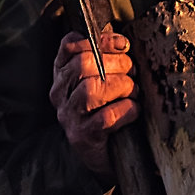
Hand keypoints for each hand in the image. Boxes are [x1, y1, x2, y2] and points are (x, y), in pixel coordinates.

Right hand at [49, 29, 138, 180]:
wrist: (109, 154)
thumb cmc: (111, 107)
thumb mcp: (107, 77)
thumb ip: (109, 57)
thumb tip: (122, 43)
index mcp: (63, 73)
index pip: (69, 45)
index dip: (99, 40)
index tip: (122, 45)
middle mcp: (60, 93)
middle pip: (82, 64)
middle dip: (117, 63)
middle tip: (133, 73)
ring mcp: (69, 116)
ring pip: (91, 89)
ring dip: (122, 86)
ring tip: (133, 93)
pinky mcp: (82, 137)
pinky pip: (106, 117)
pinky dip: (127, 110)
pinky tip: (134, 110)